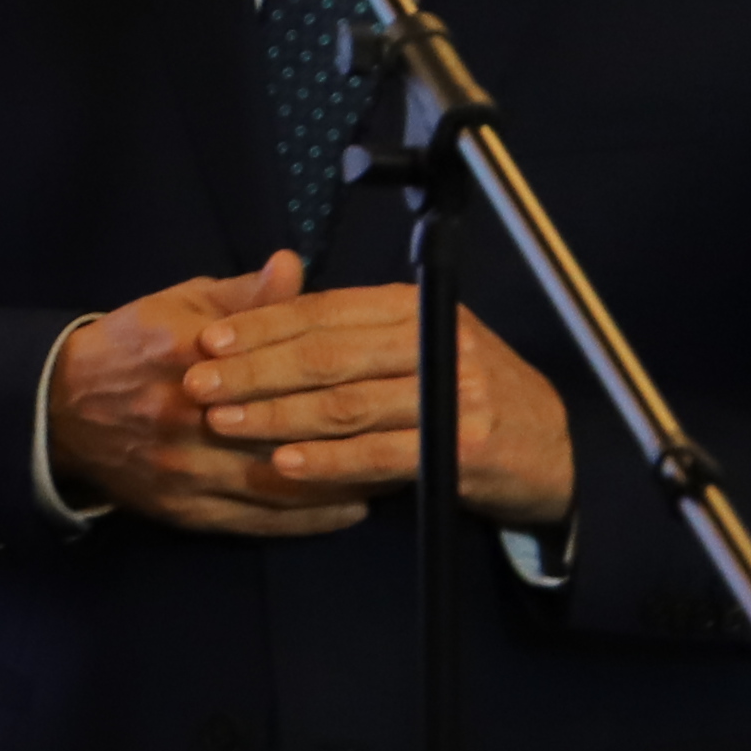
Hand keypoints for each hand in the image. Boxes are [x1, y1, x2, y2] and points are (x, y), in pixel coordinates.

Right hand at [49, 257, 367, 538]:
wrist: (58, 408)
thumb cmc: (130, 348)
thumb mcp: (179, 305)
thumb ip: (242, 295)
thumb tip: (294, 266)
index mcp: (187, 356)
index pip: (278, 367)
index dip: (340, 376)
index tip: (388, 377)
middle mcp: (187, 417)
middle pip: (288, 429)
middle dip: (351, 433)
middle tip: (404, 429)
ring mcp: (185, 469)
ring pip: (281, 483)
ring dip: (341, 480)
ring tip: (391, 472)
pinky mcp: (183, 509)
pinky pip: (260, 521)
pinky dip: (310, 518)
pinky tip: (349, 508)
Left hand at [186, 275, 577, 526]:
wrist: (553, 447)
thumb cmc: (464, 391)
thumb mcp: (412, 342)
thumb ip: (346, 325)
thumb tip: (270, 285)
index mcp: (415, 308)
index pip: (325, 311)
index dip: (262, 326)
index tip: (206, 342)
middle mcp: (436, 342)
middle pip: (329, 356)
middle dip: (254, 371)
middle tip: (197, 386)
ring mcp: (455, 395)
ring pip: (347, 405)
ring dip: (277, 416)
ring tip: (224, 424)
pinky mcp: (463, 449)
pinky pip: (380, 455)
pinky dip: (327, 461)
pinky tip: (284, 465)